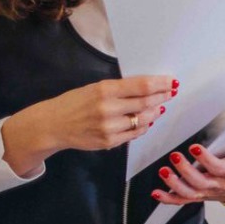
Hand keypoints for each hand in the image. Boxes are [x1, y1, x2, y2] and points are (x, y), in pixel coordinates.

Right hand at [2, 75, 174, 174]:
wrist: (53, 125)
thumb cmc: (74, 103)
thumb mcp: (94, 88)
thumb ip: (119, 89)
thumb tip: (147, 89)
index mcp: (104, 90)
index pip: (141, 86)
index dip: (160, 84)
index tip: (171, 81)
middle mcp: (108, 108)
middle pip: (146, 103)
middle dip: (162, 97)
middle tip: (170, 93)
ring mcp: (109, 127)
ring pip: (143, 120)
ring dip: (155, 113)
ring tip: (159, 106)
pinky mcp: (109, 141)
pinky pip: (134, 134)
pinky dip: (143, 126)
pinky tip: (146, 120)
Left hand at [151, 120, 224, 206]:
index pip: (217, 167)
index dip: (205, 159)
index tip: (195, 147)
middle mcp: (216, 184)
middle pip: (199, 181)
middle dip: (185, 170)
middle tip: (174, 156)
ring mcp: (205, 192)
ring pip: (188, 192)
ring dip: (174, 184)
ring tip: (163, 171)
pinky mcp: (197, 195)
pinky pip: (181, 200)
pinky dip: (168, 199)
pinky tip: (156, 193)